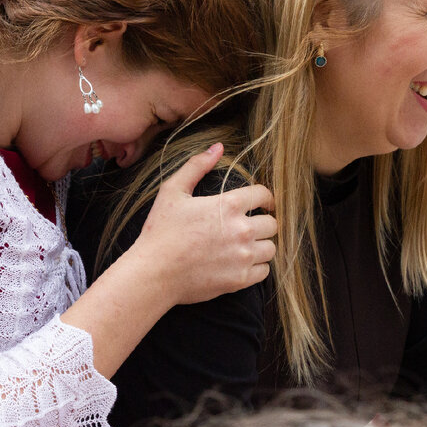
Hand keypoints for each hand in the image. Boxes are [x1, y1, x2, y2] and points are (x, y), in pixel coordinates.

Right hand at [131, 143, 276, 305]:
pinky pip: (264, 271)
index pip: (264, 195)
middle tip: (252, 226)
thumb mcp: (172, 191)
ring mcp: (243, 256)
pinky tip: (242, 263)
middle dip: (263, 222)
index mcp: (228, 205)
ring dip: (262, 245)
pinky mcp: (240, 280)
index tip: (263, 204)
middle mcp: (241, 230)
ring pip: (271, 248)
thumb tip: (218, 147)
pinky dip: (257, 267)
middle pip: (272, 223)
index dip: (265, 198)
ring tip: (247, 246)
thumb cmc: (160, 231)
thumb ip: (196, 166)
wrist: (153, 272)